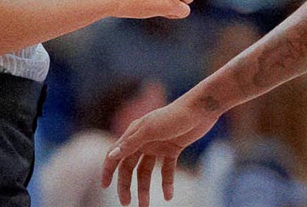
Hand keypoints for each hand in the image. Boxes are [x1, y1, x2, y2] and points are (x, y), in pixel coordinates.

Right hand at [101, 97, 219, 206]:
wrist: (202, 109)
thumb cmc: (174, 116)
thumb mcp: (150, 129)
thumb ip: (131, 143)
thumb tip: (111, 155)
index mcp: (133, 134)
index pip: (115, 155)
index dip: (108, 170)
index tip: (104, 186)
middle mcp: (143, 141)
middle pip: (130, 167)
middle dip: (127, 185)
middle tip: (127, 203)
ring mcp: (158, 146)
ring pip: (147, 171)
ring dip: (145, 188)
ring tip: (145, 205)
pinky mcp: (173, 149)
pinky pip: (167, 170)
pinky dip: (166, 183)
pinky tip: (168, 196)